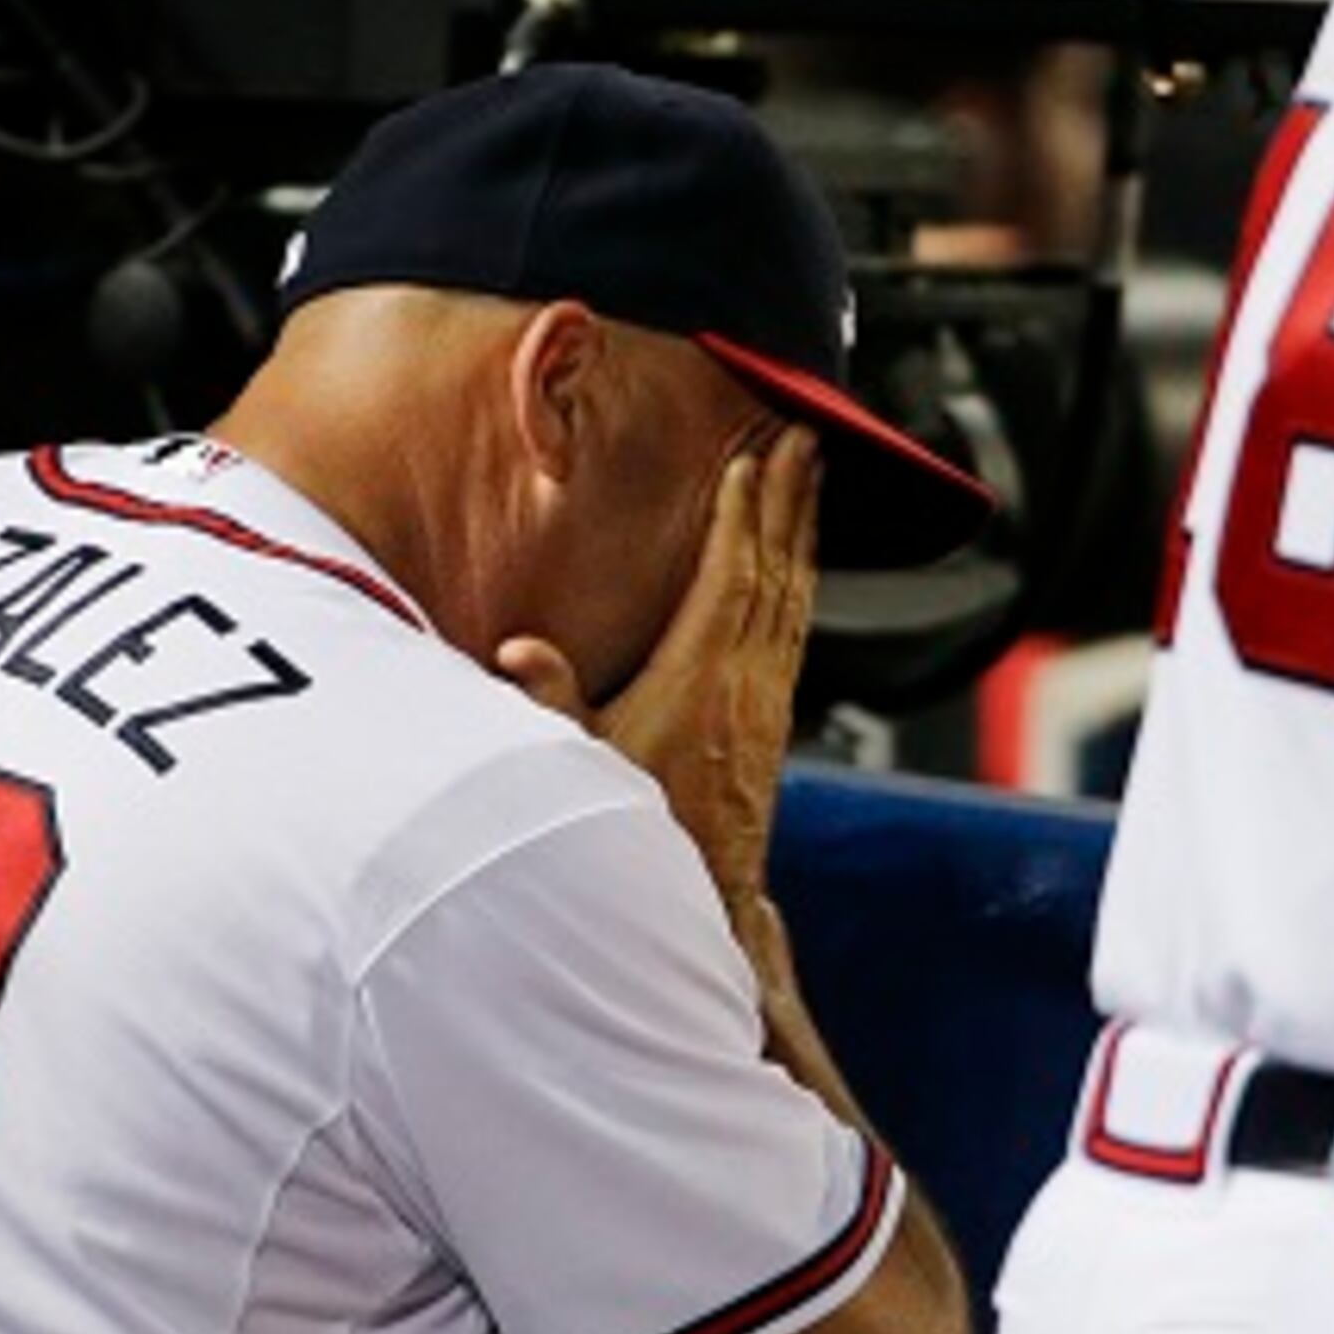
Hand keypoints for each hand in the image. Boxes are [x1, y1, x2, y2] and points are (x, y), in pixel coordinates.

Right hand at [496, 425, 820, 908]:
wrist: (706, 897)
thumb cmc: (644, 832)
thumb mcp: (586, 764)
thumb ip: (553, 702)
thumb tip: (521, 649)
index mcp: (700, 682)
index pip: (728, 579)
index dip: (741, 515)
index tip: (750, 459)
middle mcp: (746, 684)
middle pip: (775, 570)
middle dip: (788, 497)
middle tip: (806, 436)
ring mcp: (770, 700)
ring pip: (794, 594)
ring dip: (801, 528)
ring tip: (812, 474)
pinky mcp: (777, 717)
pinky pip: (796, 626)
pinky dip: (799, 578)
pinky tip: (800, 558)